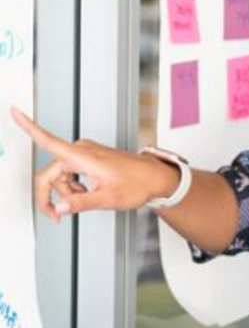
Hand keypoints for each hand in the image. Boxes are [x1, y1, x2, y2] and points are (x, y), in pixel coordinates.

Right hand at [10, 107, 178, 219]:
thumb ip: (80, 204)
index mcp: (82, 156)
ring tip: (87, 199)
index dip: (28, 126)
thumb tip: (59, 207)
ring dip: (66, 192)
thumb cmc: (137, 183)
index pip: (48, 140)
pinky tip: (88, 192)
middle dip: (52, 196)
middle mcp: (80, 150)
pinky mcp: (89, 158)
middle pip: (49, 174)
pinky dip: (73, 187)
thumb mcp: (108, 198)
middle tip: (59, 216)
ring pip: (59, 176)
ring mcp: (85, 153)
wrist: (154, 177)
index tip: (13, 111)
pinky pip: (70, 174)